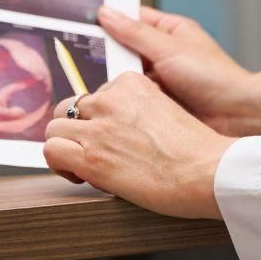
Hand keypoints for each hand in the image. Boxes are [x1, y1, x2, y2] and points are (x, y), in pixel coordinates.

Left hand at [42, 71, 232, 218]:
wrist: (209, 171)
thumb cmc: (198, 151)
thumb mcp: (167, 110)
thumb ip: (140, 111)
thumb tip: (123, 129)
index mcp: (131, 84)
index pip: (95, 94)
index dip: (99, 119)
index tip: (112, 137)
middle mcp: (110, 100)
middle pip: (69, 107)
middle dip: (77, 130)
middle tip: (93, 151)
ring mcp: (99, 127)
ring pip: (54, 128)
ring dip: (66, 147)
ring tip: (84, 166)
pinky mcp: (92, 157)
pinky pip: (51, 150)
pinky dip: (59, 164)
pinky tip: (79, 176)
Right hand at [97, 6, 260, 135]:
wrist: (239, 116)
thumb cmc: (214, 77)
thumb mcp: (169, 49)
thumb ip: (134, 33)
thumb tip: (107, 14)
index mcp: (170, 32)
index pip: (133, 19)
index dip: (110, 22)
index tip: (84, 25)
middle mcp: (165, 54)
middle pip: (126, 50)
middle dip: (108, 56)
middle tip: (79, 59)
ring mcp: (162, 81)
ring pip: (128, 77)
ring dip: (116, 82)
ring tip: (92, 83)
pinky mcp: (161, 105)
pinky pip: (135, 99)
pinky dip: (125, 101)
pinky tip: (109, 104)